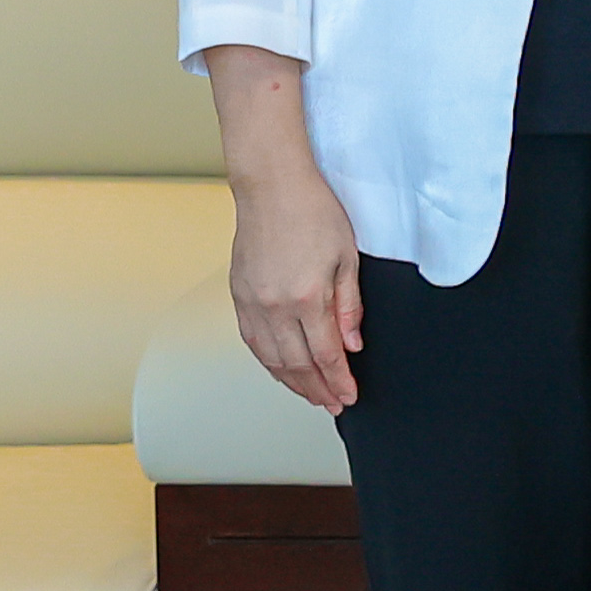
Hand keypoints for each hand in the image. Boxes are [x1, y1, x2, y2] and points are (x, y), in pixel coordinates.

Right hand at [227, 159, 364, 411]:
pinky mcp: (238, 295)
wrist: (272, 186)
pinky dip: (268, 363)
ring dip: (292, 383)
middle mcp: (275, 306)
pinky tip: (282, 371)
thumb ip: (349, 306)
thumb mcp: (346, 258)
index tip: (348, 395)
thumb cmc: (313, 212)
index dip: (338, 380)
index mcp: (307, 297)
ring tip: (311, 395)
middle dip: (317, 390)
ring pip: (271, 359)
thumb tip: (352, 344)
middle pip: (297, 365)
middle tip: (333, 404)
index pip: (326, 354)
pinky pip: (252, 342)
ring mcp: (252, 302)